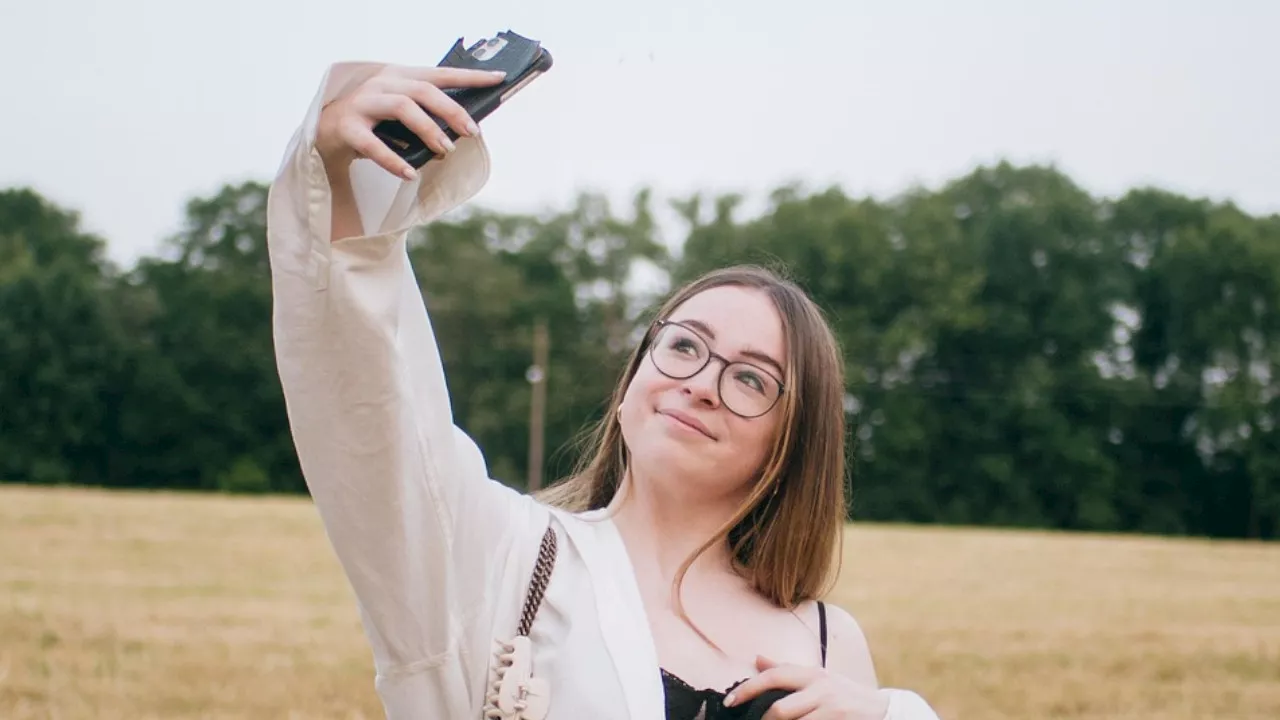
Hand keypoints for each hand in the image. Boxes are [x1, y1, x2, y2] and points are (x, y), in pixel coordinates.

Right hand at [315, 64, 507, 180]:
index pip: (439, 73)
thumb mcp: (401, 114)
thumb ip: (427, 115)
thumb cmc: (373, 124)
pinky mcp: (346, 128)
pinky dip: (395, 161)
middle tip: (472, 132)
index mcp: (398, 76)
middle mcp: (381, 84)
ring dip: (429, 129)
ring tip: (446, 151)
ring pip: (402, 106)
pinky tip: (411, 174)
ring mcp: (362, 103)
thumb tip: (465, 130)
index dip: (470, 76)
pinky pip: (373, 145)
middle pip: (423, 90)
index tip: (498, 79)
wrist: (324, 136)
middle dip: (452, 110)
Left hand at [724, 655, 890, 719]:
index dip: (748, 688)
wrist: (882, 711)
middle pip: (780, 709)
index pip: (774, 676)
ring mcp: (831, 708)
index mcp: (811, 673)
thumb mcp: (817, 678)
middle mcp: (820, 688)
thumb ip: (787, 671)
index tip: (729, 702)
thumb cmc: (843, 694)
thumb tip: (757, 659)